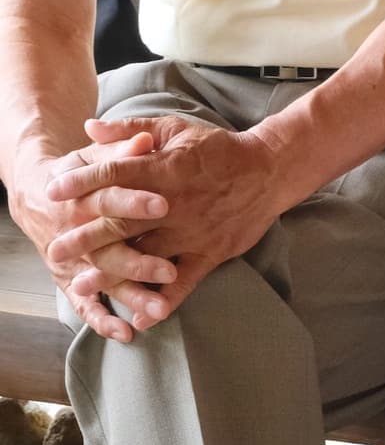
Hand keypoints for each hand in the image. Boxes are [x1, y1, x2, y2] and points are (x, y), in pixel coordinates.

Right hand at [8, 135, 176, 341]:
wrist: (39, 191)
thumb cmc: (84, 169)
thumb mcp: (98, 155)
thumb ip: (123, 150)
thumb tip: (143, 139)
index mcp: (84, 195)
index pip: (110, 197)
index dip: (134, 200)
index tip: (164, 204)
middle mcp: (77, 230)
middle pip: (108, 247)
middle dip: (138, 260)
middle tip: (168, 270)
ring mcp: (75, 258)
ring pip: (104, 280)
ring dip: (130, 295)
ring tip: (159, 309)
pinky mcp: (73, 277)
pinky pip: (86, 303)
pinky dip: (102, 319)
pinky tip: (126, 332)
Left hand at [46, 115, 287, 317]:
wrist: (270, 170)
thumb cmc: (219, 148)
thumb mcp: (176, 129)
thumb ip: (131, 129)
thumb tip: (89, 128)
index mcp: (166, 168)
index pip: (116, 174)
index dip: (82, 182)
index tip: (53, 192)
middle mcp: (176, 203)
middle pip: (122, 222)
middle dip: (85, 237)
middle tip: (55, 250)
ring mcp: (194, 230)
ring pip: (147, 255)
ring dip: (113, 271)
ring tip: (82, 284)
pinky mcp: (212, 251)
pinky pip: (185, 281)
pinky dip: (163, 299)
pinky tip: (142, 316)